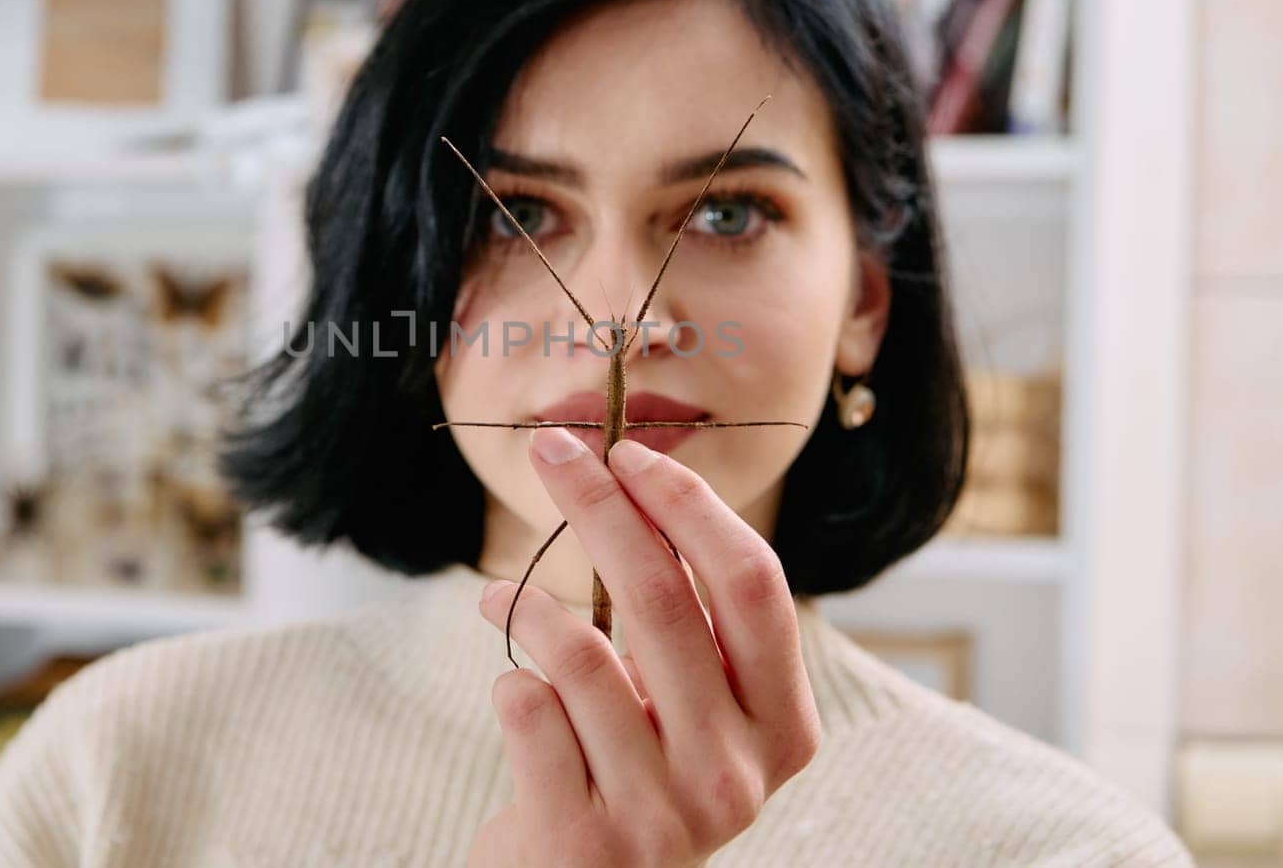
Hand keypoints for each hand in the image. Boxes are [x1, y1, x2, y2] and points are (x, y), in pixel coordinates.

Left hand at [466, 429, 820, 867]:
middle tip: (552, 453)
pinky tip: (511, 688)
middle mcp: (737, 775)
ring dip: (527, 603)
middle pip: (667, 597)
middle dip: (600, 505)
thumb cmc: (636, 775)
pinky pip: (530, 713)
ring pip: (583, 655)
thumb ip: (686, 620)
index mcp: (783, 728)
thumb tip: (631, 473)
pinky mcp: (586, 843)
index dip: (690, 504)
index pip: (752, 585)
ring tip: (498, 596)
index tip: (629, 453)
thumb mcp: (690, 707)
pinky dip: (510, 682)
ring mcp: (664, 816)